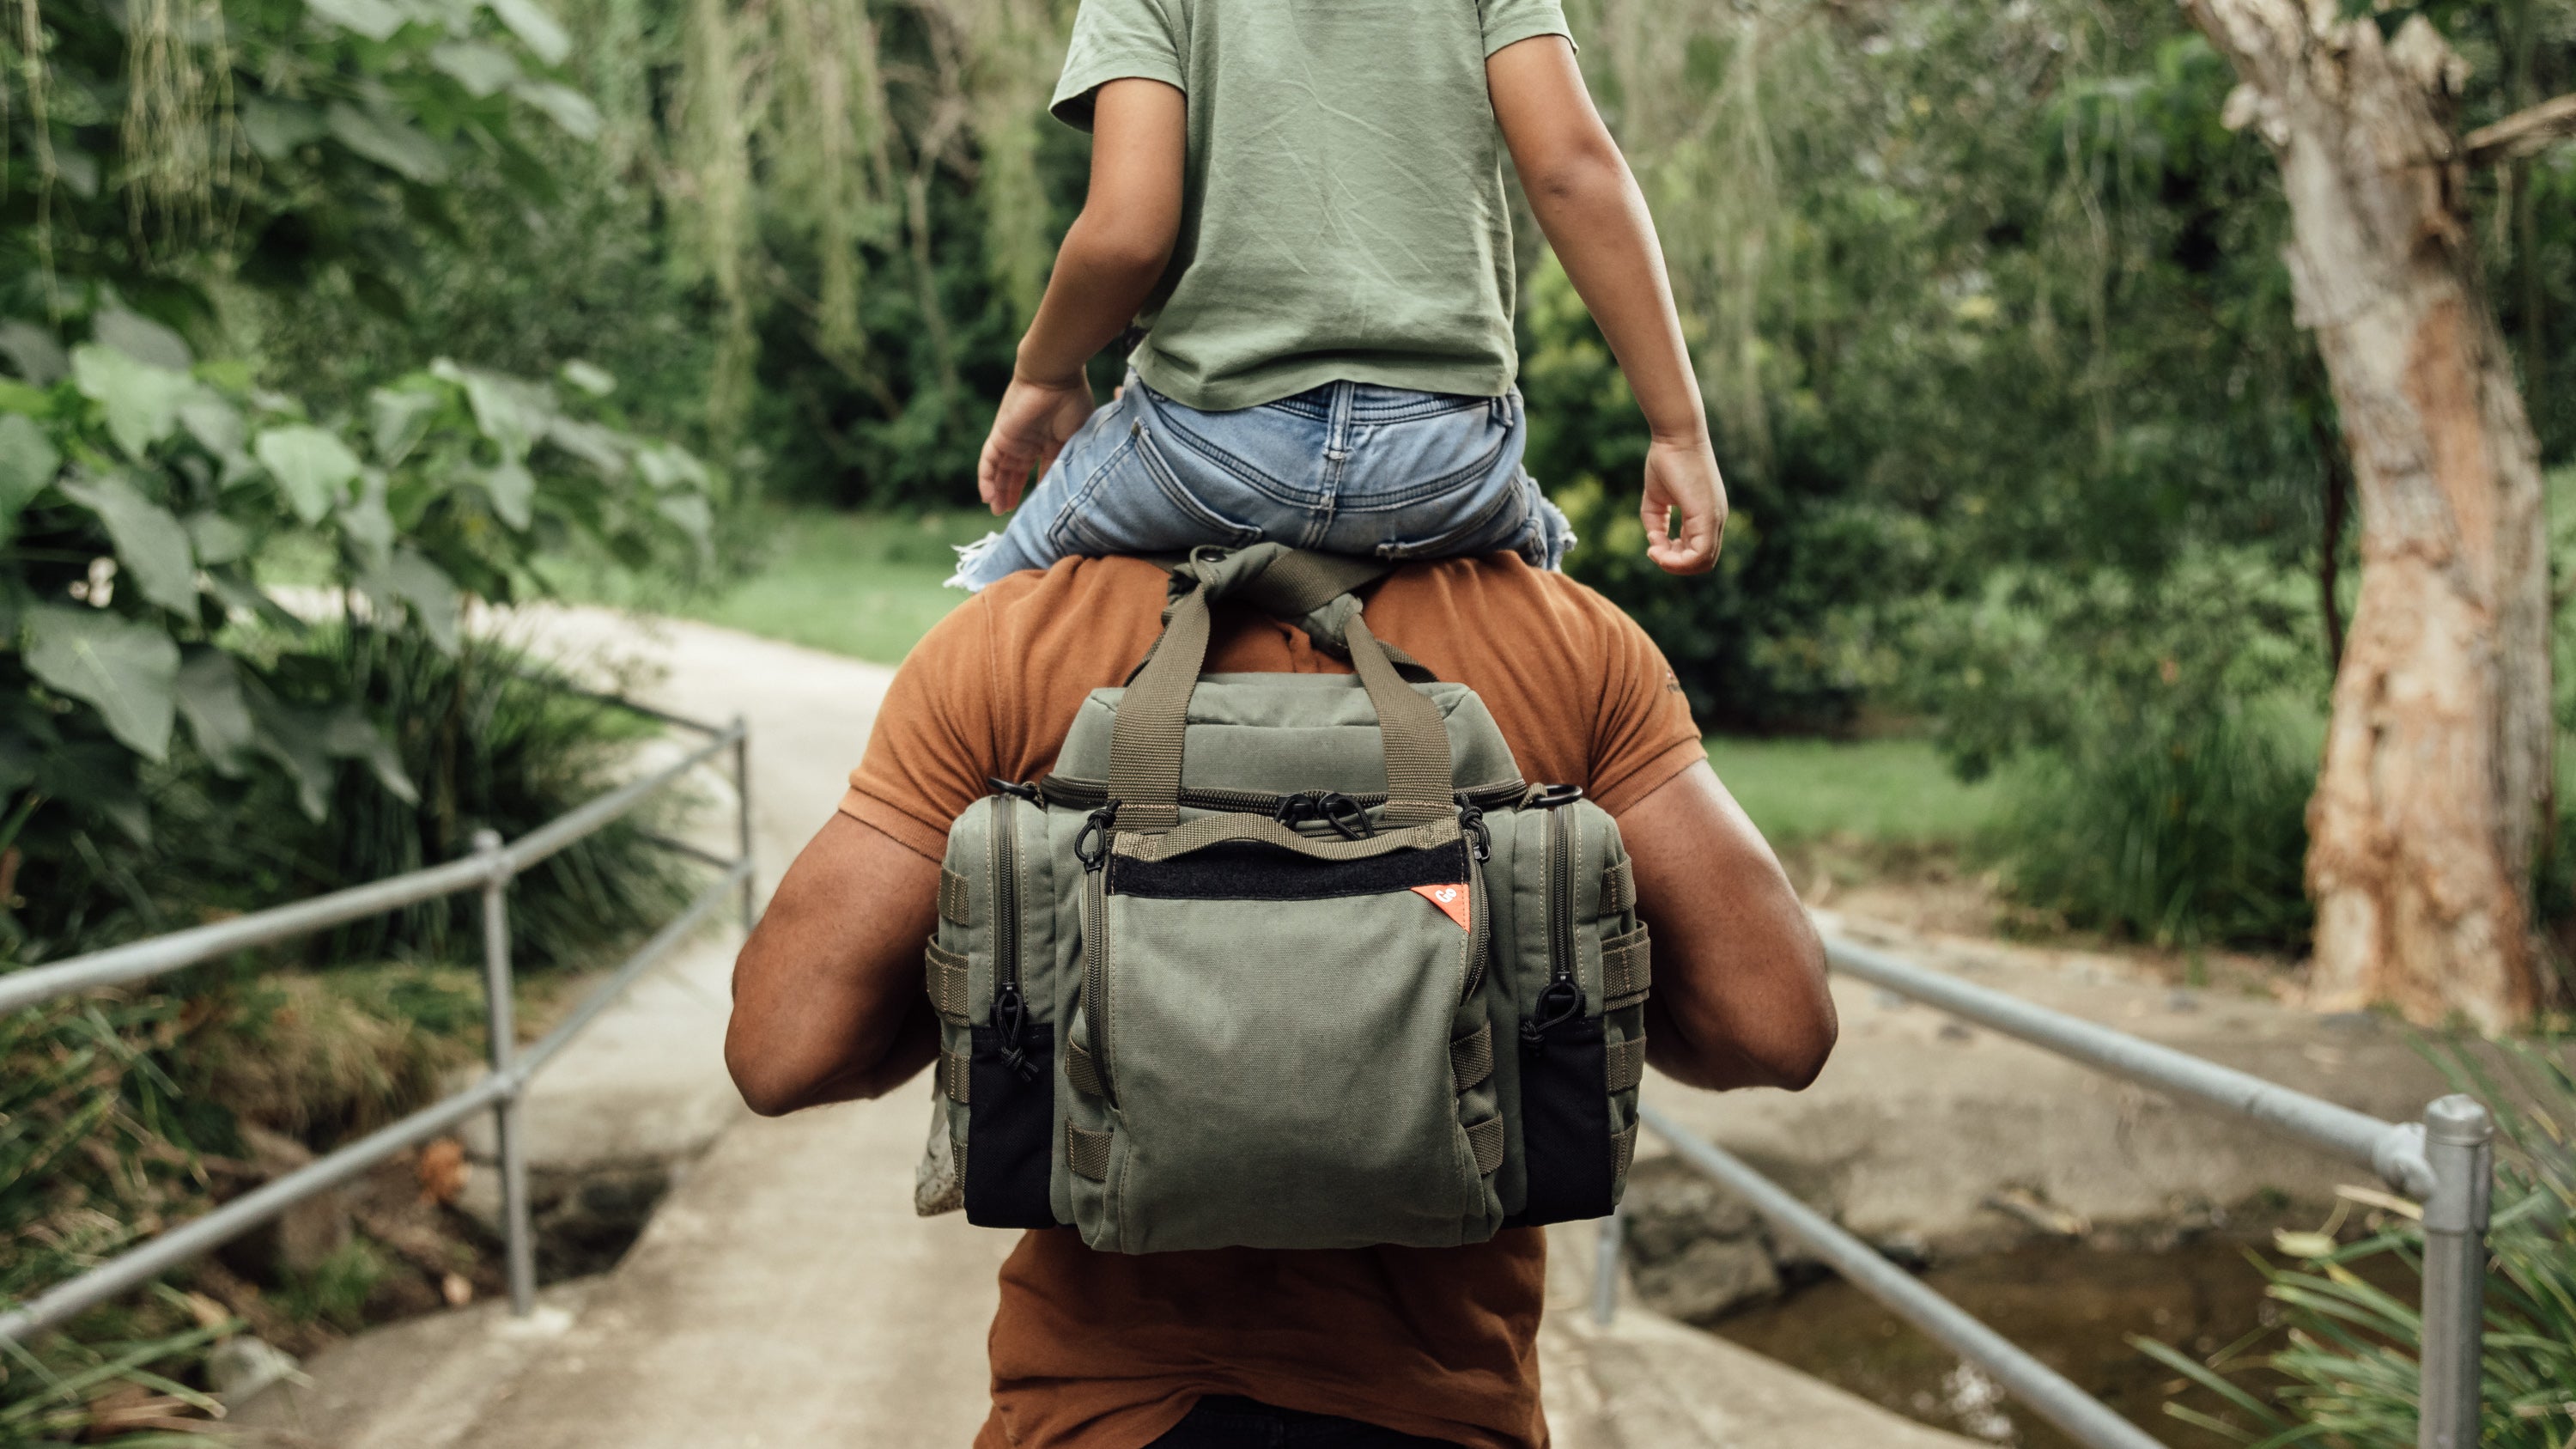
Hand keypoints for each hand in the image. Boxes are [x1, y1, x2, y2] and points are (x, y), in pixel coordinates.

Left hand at [978, 374, 1096, 512]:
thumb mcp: (1075, 439)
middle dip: (1012, 493)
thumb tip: (1062, 488)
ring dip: (998, 491)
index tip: (1039, 511)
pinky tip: (988, 497)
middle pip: (1016, 473)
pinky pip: (988, 461)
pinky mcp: (1000, 436)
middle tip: (1008, 514)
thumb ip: (1066, 461)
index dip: (1038, 491)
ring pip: (1000, 470)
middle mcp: (1029, 442)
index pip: (1040, 472)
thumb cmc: (1072, 402)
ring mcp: (1013, 440)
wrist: (1054, 376)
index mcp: (1050, 442)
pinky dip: (986, 479)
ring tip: (997, 511)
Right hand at [1640, 435, 1725, 574]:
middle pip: (1703, 562)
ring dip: (1674, 565)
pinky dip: (1677, 561)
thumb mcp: (1657, 499)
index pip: (1698, 552)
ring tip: (1655, 551)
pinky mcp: (1707, 515)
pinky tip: (1658, 549)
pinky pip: (1700, 554)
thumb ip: (1656, 524)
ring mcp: (1714, 518)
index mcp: (1706, 515)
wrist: (1676, 435)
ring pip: (1703, 562)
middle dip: (1675, 564)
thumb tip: (1656, 544)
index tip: (1654, 544)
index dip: (1675, 556)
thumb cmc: (1666, 460)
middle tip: (1654, 551)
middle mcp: (1716, 519)